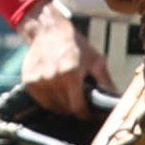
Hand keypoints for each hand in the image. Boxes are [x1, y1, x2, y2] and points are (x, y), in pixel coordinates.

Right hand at [16, 1, 109, 117]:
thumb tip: (116, 100)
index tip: (88, 113)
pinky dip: (49, 100)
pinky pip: (41, 100)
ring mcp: (38, 80)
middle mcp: (52, 79)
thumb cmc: (75, 46)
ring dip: (61, 105)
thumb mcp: (96, 61)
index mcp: (71, 74)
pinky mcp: (29, 81)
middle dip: (74, 108)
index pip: (77, 107)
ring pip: (52, 106)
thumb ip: (106, 82)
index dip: (85, 114)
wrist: (49, 31)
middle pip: (65, 108)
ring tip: (68, 96)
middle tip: (80, 102)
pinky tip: (56, 91)